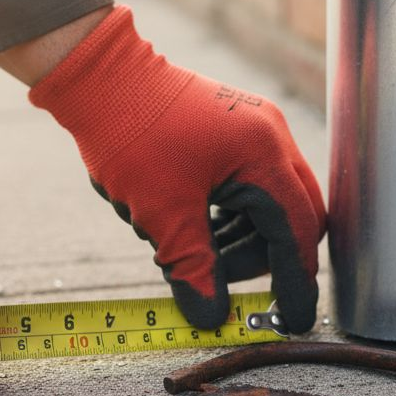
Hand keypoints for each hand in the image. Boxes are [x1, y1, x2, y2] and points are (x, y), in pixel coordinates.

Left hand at [29, 6, 325, 331]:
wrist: (98, 75)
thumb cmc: (130, 136)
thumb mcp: (162, 214)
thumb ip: (193, 269)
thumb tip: (211, 317)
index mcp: (263, 156)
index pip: (297, 233)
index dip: (295, 282)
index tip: (291, 321)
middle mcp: (272, 138)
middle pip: (297, 217)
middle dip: (269, 259)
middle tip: (223, 283)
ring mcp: (257, 129)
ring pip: (274, 203)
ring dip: (245, 238)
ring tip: (195, 254)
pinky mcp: (237, 129)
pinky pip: (254, 184)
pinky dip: (234, 215)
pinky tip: (196, 228)